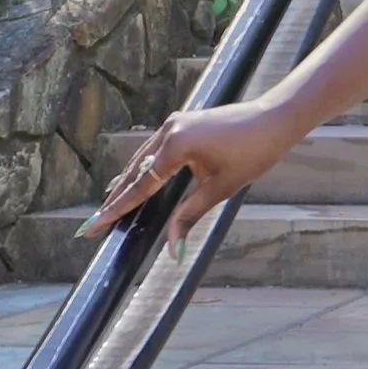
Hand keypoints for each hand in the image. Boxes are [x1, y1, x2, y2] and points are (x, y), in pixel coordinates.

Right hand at [81, 99, 296, 247]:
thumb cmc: (254, 153)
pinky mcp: (181, 123)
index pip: (139, 186)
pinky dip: (141, 169)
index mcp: (175, 146)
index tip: (93, 227)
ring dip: (125, 184)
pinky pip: (153, 150)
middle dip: (114, 201)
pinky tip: (133, 180)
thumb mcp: (220, 189)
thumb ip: (189, 216)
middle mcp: (168, 131)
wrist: (274, 119)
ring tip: (107, 208)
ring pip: (141, 160)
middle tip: (92, 226)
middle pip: (133, 173)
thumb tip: (172, 249)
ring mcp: (173, 124)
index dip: (116, 210)